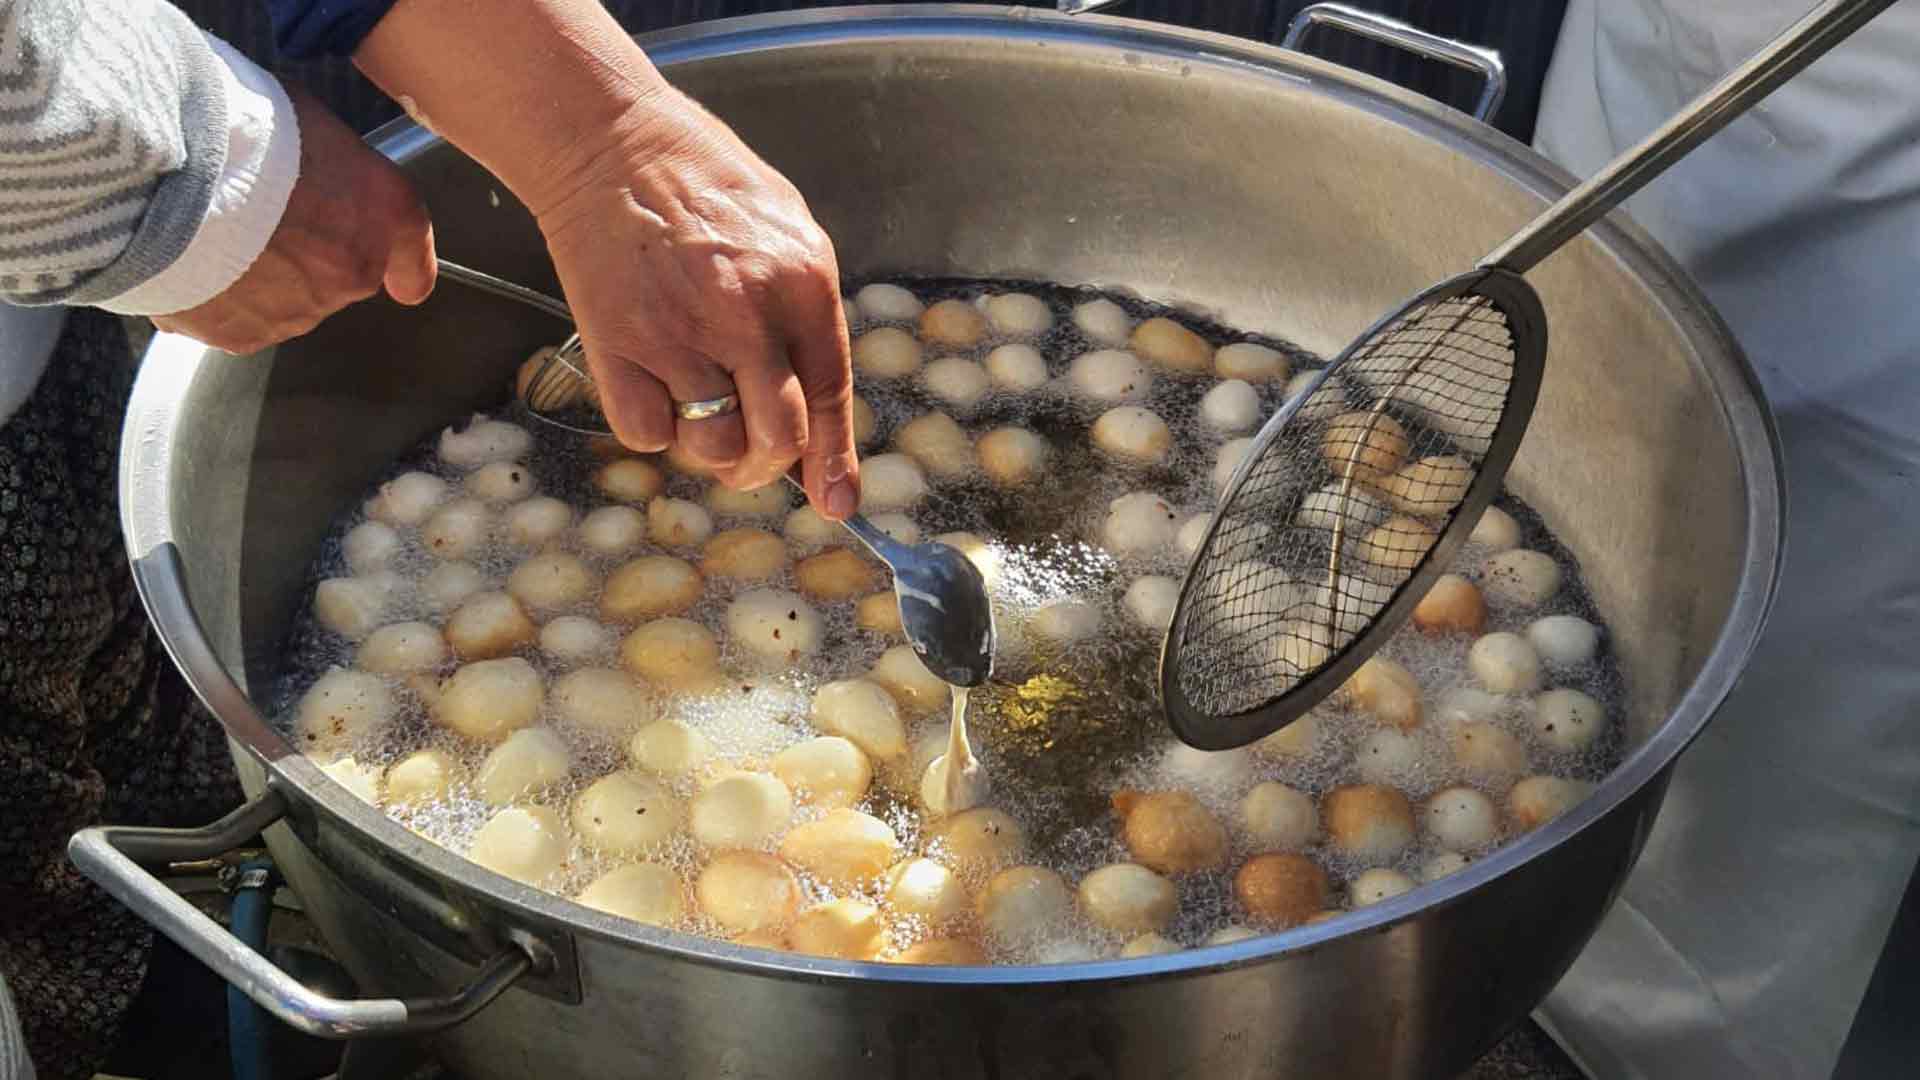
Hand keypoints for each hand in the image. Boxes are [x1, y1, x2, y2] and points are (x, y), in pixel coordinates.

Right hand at [154, 87, 435, 353]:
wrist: (172, 176)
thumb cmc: (240, 129)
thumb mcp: (305, 118)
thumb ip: (325, 161)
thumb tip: (308, 169)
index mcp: (383, 210)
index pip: (413, 251)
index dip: (406, 267)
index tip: (404, 281)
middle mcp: (353, 271)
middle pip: (332, 272)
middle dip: (298, 250)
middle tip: (250, 212)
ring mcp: (298, 311)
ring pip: (281, 298)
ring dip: (252, 274)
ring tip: (207, 232)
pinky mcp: (243, 335)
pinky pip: (228, 317)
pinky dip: (208, 295)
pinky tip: (180, 256)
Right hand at [530, 90, 858, 517]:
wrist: (611, 143)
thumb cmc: (702, 181)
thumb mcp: (786, 231)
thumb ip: (807, 313)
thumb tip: (818, 400)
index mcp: (803, 285)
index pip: (831, 397)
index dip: (834, 461)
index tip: (836, 503)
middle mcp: (748, 317)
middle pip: (778, 438)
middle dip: (767, 467)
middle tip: (751, 461)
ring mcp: (681, 335)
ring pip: (714, 446)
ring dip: (710, 450)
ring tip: (700, 413)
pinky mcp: (619, 345)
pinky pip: (648, 432)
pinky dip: (653, 429)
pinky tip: (653, 389)